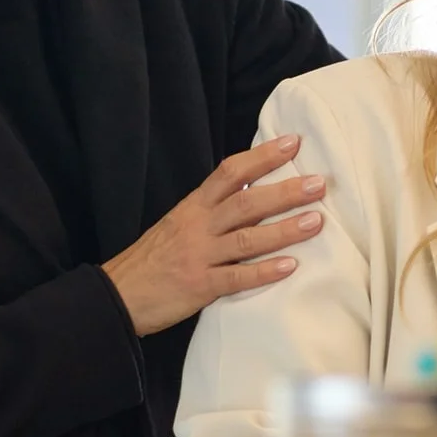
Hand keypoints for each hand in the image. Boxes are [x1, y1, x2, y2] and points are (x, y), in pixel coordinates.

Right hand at [101, 136, 323, 335]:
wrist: (117, 294)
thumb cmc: (154, 258)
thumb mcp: (179, 223)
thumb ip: (213, 208)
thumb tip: (255, 188)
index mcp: (194, 207)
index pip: (230, 173)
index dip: (262, 157)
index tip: (293, 143)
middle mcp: (198, 226)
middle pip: (246, 203)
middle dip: (285, 191)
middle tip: (319, 183)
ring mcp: (199, 256)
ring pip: (247, 239)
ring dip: (284, 230)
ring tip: (316, 221)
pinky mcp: (199, 286)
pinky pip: (236, 278)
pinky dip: (264, 272)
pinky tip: (291, 266)